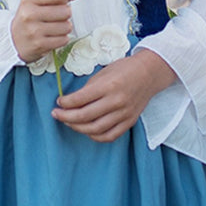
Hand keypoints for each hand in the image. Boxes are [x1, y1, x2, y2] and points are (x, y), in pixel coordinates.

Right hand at [11, 0, 84, 63]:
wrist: (14, 40)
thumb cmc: (30, 18)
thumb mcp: (41, 1)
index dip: (63, 0)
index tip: (56, 3)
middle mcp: (29, 14)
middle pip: (66, 11)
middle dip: (64, 15)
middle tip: (54, 18)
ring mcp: (33, 30)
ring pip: (66, 26)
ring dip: (64, 28)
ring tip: (53, 28)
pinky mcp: (39, 44)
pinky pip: (63, 39)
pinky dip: (61, 39)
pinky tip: (51, 37)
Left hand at [51, 48, 176, 141]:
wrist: (150, 73)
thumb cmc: (124, 69)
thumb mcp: (103, 73)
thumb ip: (88, 89)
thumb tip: (71, 103)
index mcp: (108, 86)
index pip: (79, 99)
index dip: (64, 103)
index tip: (58, 102)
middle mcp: (116, 101)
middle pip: (84, 116)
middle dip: (65, 117)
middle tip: (56, 114)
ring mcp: (124, 114)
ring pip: (95, 129)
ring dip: (77, 128)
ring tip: (69, 122)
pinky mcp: (129, 121)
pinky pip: (109, 136)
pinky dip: (95, 136)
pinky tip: (87, 130)